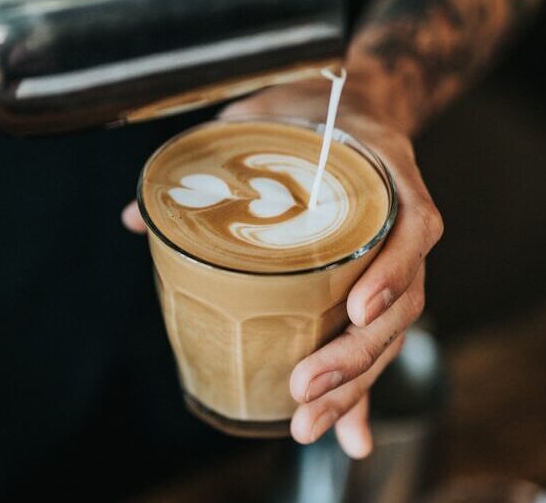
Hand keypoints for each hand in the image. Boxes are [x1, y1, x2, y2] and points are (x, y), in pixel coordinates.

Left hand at [122, 79, 442, 457]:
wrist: (352, 110)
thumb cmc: (309, 115)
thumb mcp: (262, 121)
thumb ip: (209, 159)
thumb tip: (134, 216)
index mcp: (386, 176)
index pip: (410, 227)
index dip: (391, 271)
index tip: (357, 309)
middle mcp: (401, 224)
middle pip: (400, 301)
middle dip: (354, 355)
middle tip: (303, 388)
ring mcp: (394, 260)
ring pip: (390, 332)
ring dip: (355, 385)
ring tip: (308, 422)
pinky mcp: (377, 286)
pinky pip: (376, 340)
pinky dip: (363, 391)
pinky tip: (348, 436)